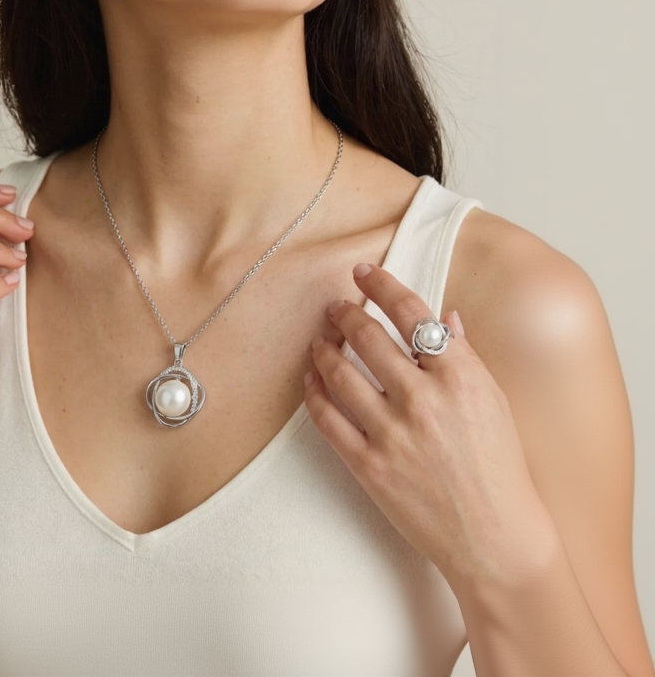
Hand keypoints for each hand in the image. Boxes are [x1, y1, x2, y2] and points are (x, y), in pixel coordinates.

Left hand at [304, 262, 557, 592]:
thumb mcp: (493, 401)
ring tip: (319, 338)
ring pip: (340, 373)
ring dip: (323, 348)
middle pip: (367, 338)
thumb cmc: (500, 467)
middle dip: (345, 313)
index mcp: (459, 376)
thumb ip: (464, 355)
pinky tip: (311, 378)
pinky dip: (314, 392)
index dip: (380, 286)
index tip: (362, 272)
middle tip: (335, 306)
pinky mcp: (369, 466)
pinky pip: (327, 418)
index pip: (411, 313)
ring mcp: (392, 433)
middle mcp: (423, 399)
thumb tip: (443, 316)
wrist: (495, 537)